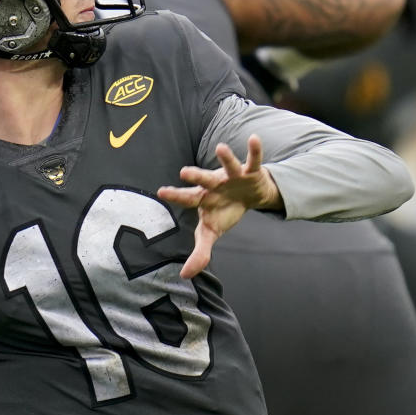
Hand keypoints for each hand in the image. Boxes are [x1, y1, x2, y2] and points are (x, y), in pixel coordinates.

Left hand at [157, 134, 281, 278]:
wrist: (249, 196)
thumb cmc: (224, 211)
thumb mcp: (212, 231)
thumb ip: (200, 252)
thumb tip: (184, 276)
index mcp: (202, 198)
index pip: (186, 197)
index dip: (175, 195)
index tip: (161, 191)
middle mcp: (214, 184)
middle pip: (203, 179)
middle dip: (194, 175)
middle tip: (183, 171)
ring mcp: (232, 176)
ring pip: (228, 165)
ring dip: (225, 158)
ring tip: (221, 148)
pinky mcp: (251, 171)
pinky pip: (253, 159)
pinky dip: (254, 150)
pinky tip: (255, 138)